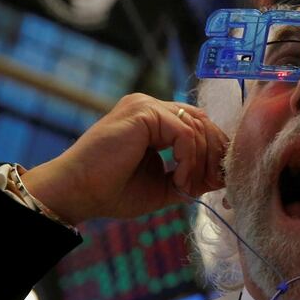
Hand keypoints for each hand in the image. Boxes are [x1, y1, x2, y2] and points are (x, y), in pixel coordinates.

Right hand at [20, 93, 227, 224]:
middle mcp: (151, 106)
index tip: (219, 180)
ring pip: (196, 128)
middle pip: (202, 122)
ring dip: (200, 162)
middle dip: (214, 155)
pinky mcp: (143, 112)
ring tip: (187, 187)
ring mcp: (146, 106)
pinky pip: (184, 133)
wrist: (77, 193)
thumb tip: (222, 175)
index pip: (198, 125)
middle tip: (214, 183)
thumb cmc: (112, 191)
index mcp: (154, 119)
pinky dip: (188, 159)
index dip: (214, 151)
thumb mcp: (163, 185)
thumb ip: (190, 175)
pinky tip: (178, 179)